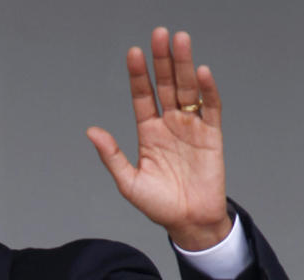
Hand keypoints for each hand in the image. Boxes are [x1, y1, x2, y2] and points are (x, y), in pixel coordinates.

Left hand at [87, 27, 230, 250]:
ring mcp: (191, 128)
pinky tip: (201, 72)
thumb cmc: (158, 205)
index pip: (142, 96)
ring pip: (187, 89)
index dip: (138, 75)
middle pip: (165, 85)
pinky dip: (207, 90)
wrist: (189, 222)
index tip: (133, 53)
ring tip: (179, 40)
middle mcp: (170, 125)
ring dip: (184, 65)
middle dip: (161, 60)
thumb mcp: (128, 182)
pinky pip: (210, 108)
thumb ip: (111, 156)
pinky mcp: (212, 136)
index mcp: (148, 133)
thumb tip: (91, 131)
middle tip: (158, 34)